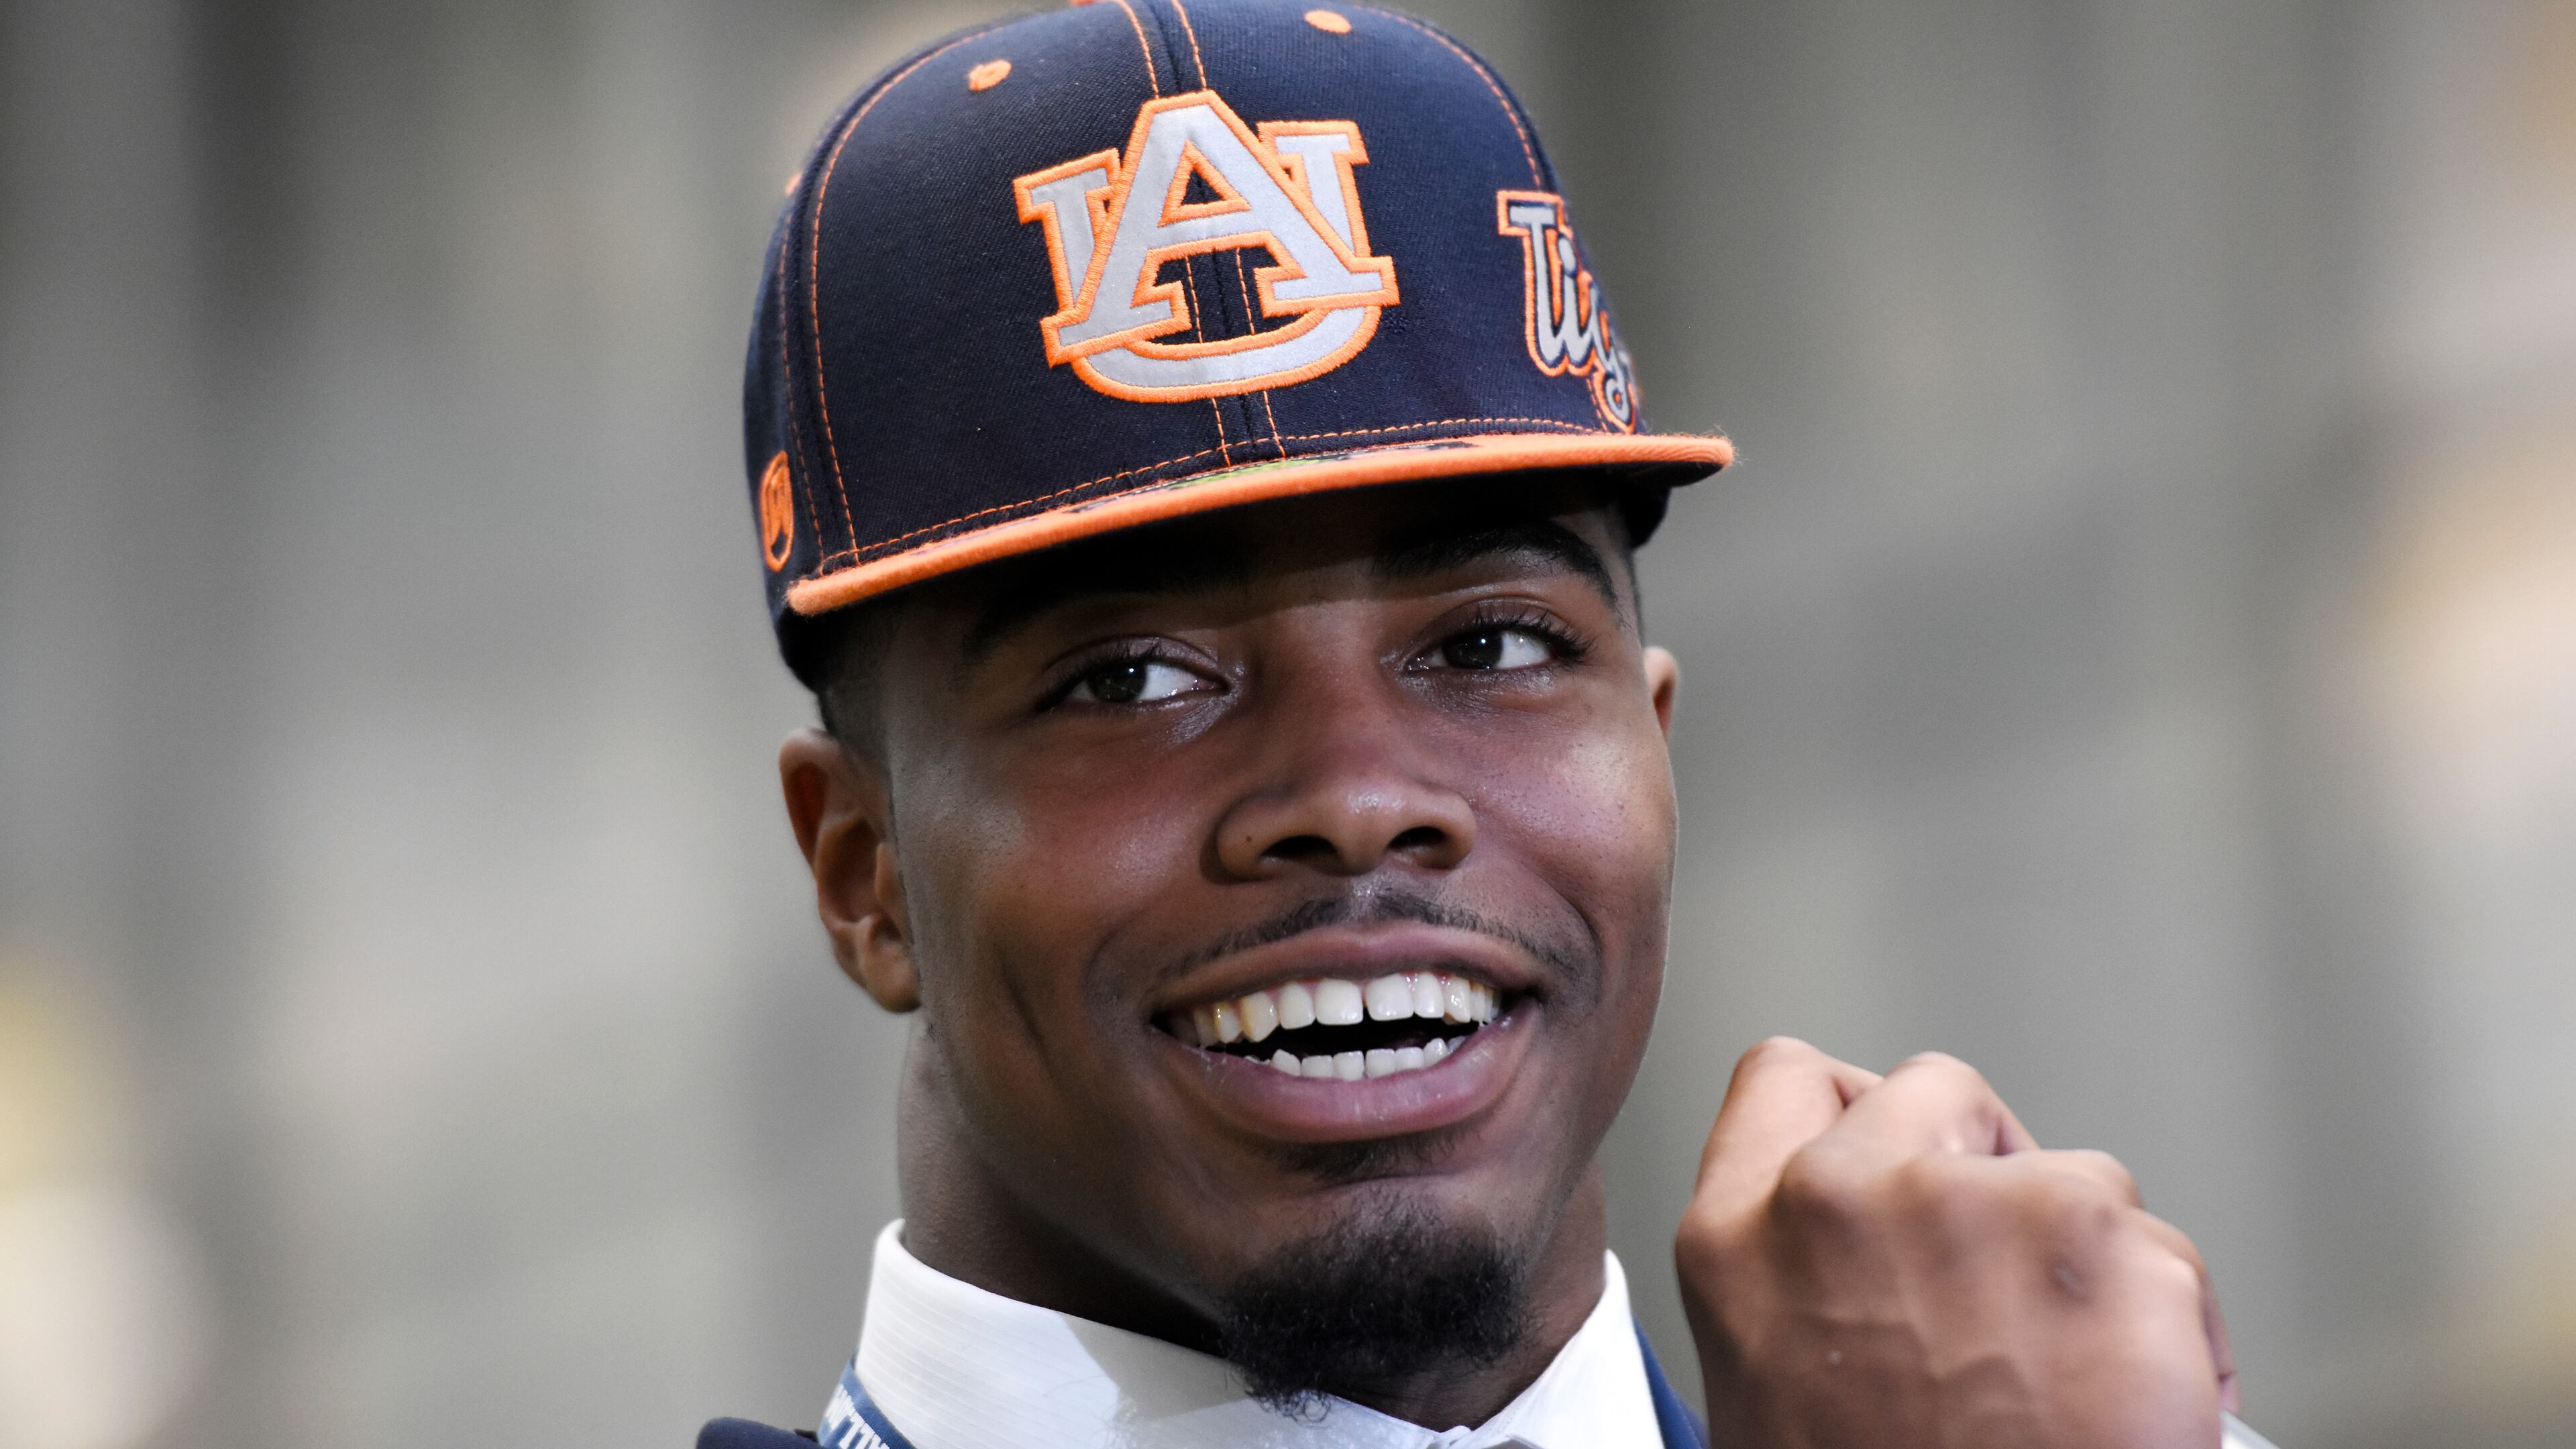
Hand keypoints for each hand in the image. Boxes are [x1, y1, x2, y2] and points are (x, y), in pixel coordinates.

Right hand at [1675, 1039, 2236, 1448]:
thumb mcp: (1769, 1390)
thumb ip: (1796, 1274)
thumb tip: (1866, 1233)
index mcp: (1741, 1237)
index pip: (1787, 1078)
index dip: (1855, 1114)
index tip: (1898, 1161)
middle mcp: (1849, 1194)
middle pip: (1942, 1095)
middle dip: (1985, 1174)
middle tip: (2001, 1296)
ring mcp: (1985, 1209)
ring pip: (2075, 1179)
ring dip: (2086, 1269)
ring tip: (2067, 1393)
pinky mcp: (2114, 1248)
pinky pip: (2168, 1258)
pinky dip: (2173, 1335)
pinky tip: (2129, 1417)